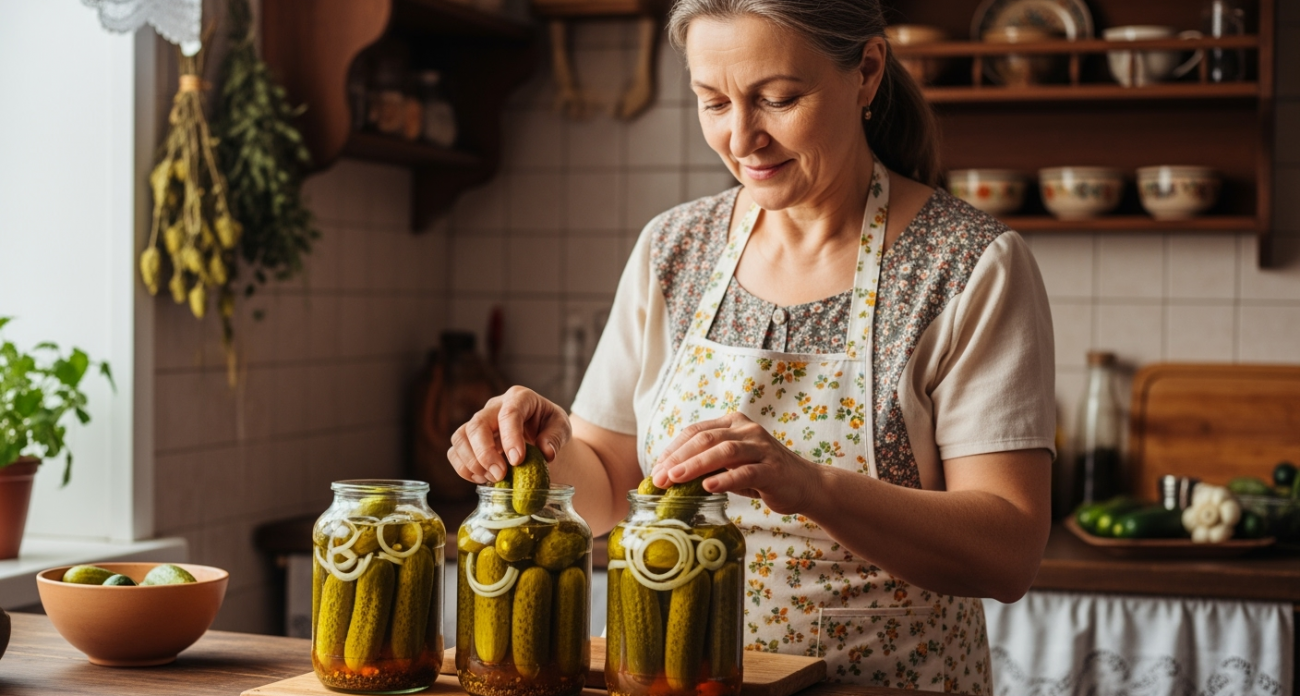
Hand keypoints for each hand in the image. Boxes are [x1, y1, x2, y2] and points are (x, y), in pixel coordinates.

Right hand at [447, 386, 571, 484]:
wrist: (539, 432)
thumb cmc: (550, 426)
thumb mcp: (562, 427)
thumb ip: (556, 437)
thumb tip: (546, 452)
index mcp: (519, 398)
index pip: (509, 412)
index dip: (510, 437)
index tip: (517, 460)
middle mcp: (494, 407)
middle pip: (478, 424)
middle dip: (485, 452)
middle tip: (500, 474)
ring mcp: (479, 422)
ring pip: (461, 437)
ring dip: (472, 462)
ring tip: (492, 478)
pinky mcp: (469, 439)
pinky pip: (454, 451)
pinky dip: (463, 468)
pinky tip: (482, 479)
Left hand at [649, 412, 818, 514]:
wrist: (805, 484)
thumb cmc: (762, 474)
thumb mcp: (731, 465)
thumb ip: (708, 464)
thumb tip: (669, 476)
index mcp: (733, 423)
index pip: (696, 431)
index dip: (672, 449)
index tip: (655, 469)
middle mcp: (747, 430)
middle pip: (706, 439)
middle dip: (678, 458)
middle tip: (659, 478)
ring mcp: (761, 448)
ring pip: (724, 452)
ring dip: (696, 465)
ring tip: (675, 478)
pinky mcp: (772, 469)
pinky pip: (746, 472)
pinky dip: (725, 479)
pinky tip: (708, 487)